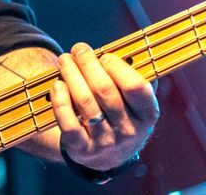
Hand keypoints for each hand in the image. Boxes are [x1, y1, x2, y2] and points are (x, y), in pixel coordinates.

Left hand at [51, 42, 159, 171]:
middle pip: (105, 90)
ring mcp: (106, 142)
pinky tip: (57, 85)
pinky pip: (68, 122)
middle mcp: (130, 131)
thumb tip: (126, 49)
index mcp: (148, 114)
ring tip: (64, 60)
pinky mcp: (83, 150)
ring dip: (71, 75)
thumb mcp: (135, 102)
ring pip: (85, 102)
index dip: (117, 67)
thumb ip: (133, 77)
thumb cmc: (120, 114)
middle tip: (78, 49)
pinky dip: (60, 100)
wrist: (107, 157)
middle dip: (88, 64)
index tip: (104, 55)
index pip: (136, 87)